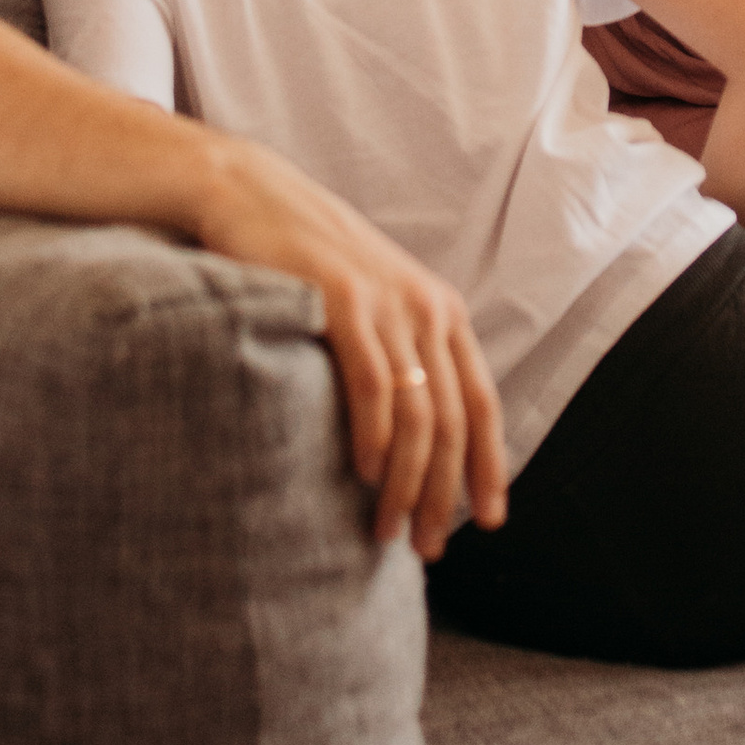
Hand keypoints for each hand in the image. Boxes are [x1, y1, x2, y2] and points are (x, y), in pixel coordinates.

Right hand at [189, 135, 508, 557]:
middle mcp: (426, 307)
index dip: (490, 466)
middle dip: (443, 493)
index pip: (481, 402)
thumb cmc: (308, 263)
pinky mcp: (345, 301)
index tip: (489, 519)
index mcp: (442, 312)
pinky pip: (372, 384)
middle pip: (452, 420)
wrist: (255, 197)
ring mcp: (387, 303)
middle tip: (426, 546)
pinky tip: (363, 474)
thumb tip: (413, 435)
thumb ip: (401, 354)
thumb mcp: (374, 304)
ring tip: (387, 529)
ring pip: (417, 413)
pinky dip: (373, 436)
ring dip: (406, 482)